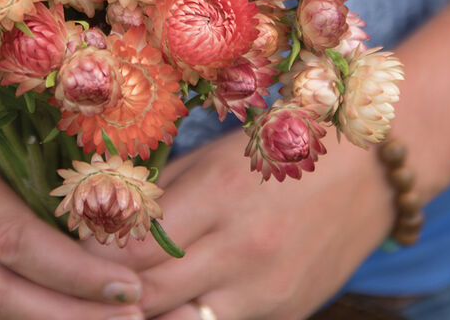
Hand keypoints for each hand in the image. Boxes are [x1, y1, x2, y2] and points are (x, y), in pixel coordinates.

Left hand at [91, 130, 393, 319]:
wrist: (371, 170)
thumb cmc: (283, 147)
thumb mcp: (217, 154)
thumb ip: (165, 188)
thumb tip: (109, 212)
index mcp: (219, 198)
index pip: (134, 246)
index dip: (96, 250)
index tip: (77, 242)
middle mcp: (242, 252)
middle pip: (149, 293)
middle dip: (110, 288)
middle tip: (86, 274)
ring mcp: (267, 292)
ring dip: (149, 310)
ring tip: (127, 290)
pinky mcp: (286, 314)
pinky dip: (191, 317)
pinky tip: (177, 299)